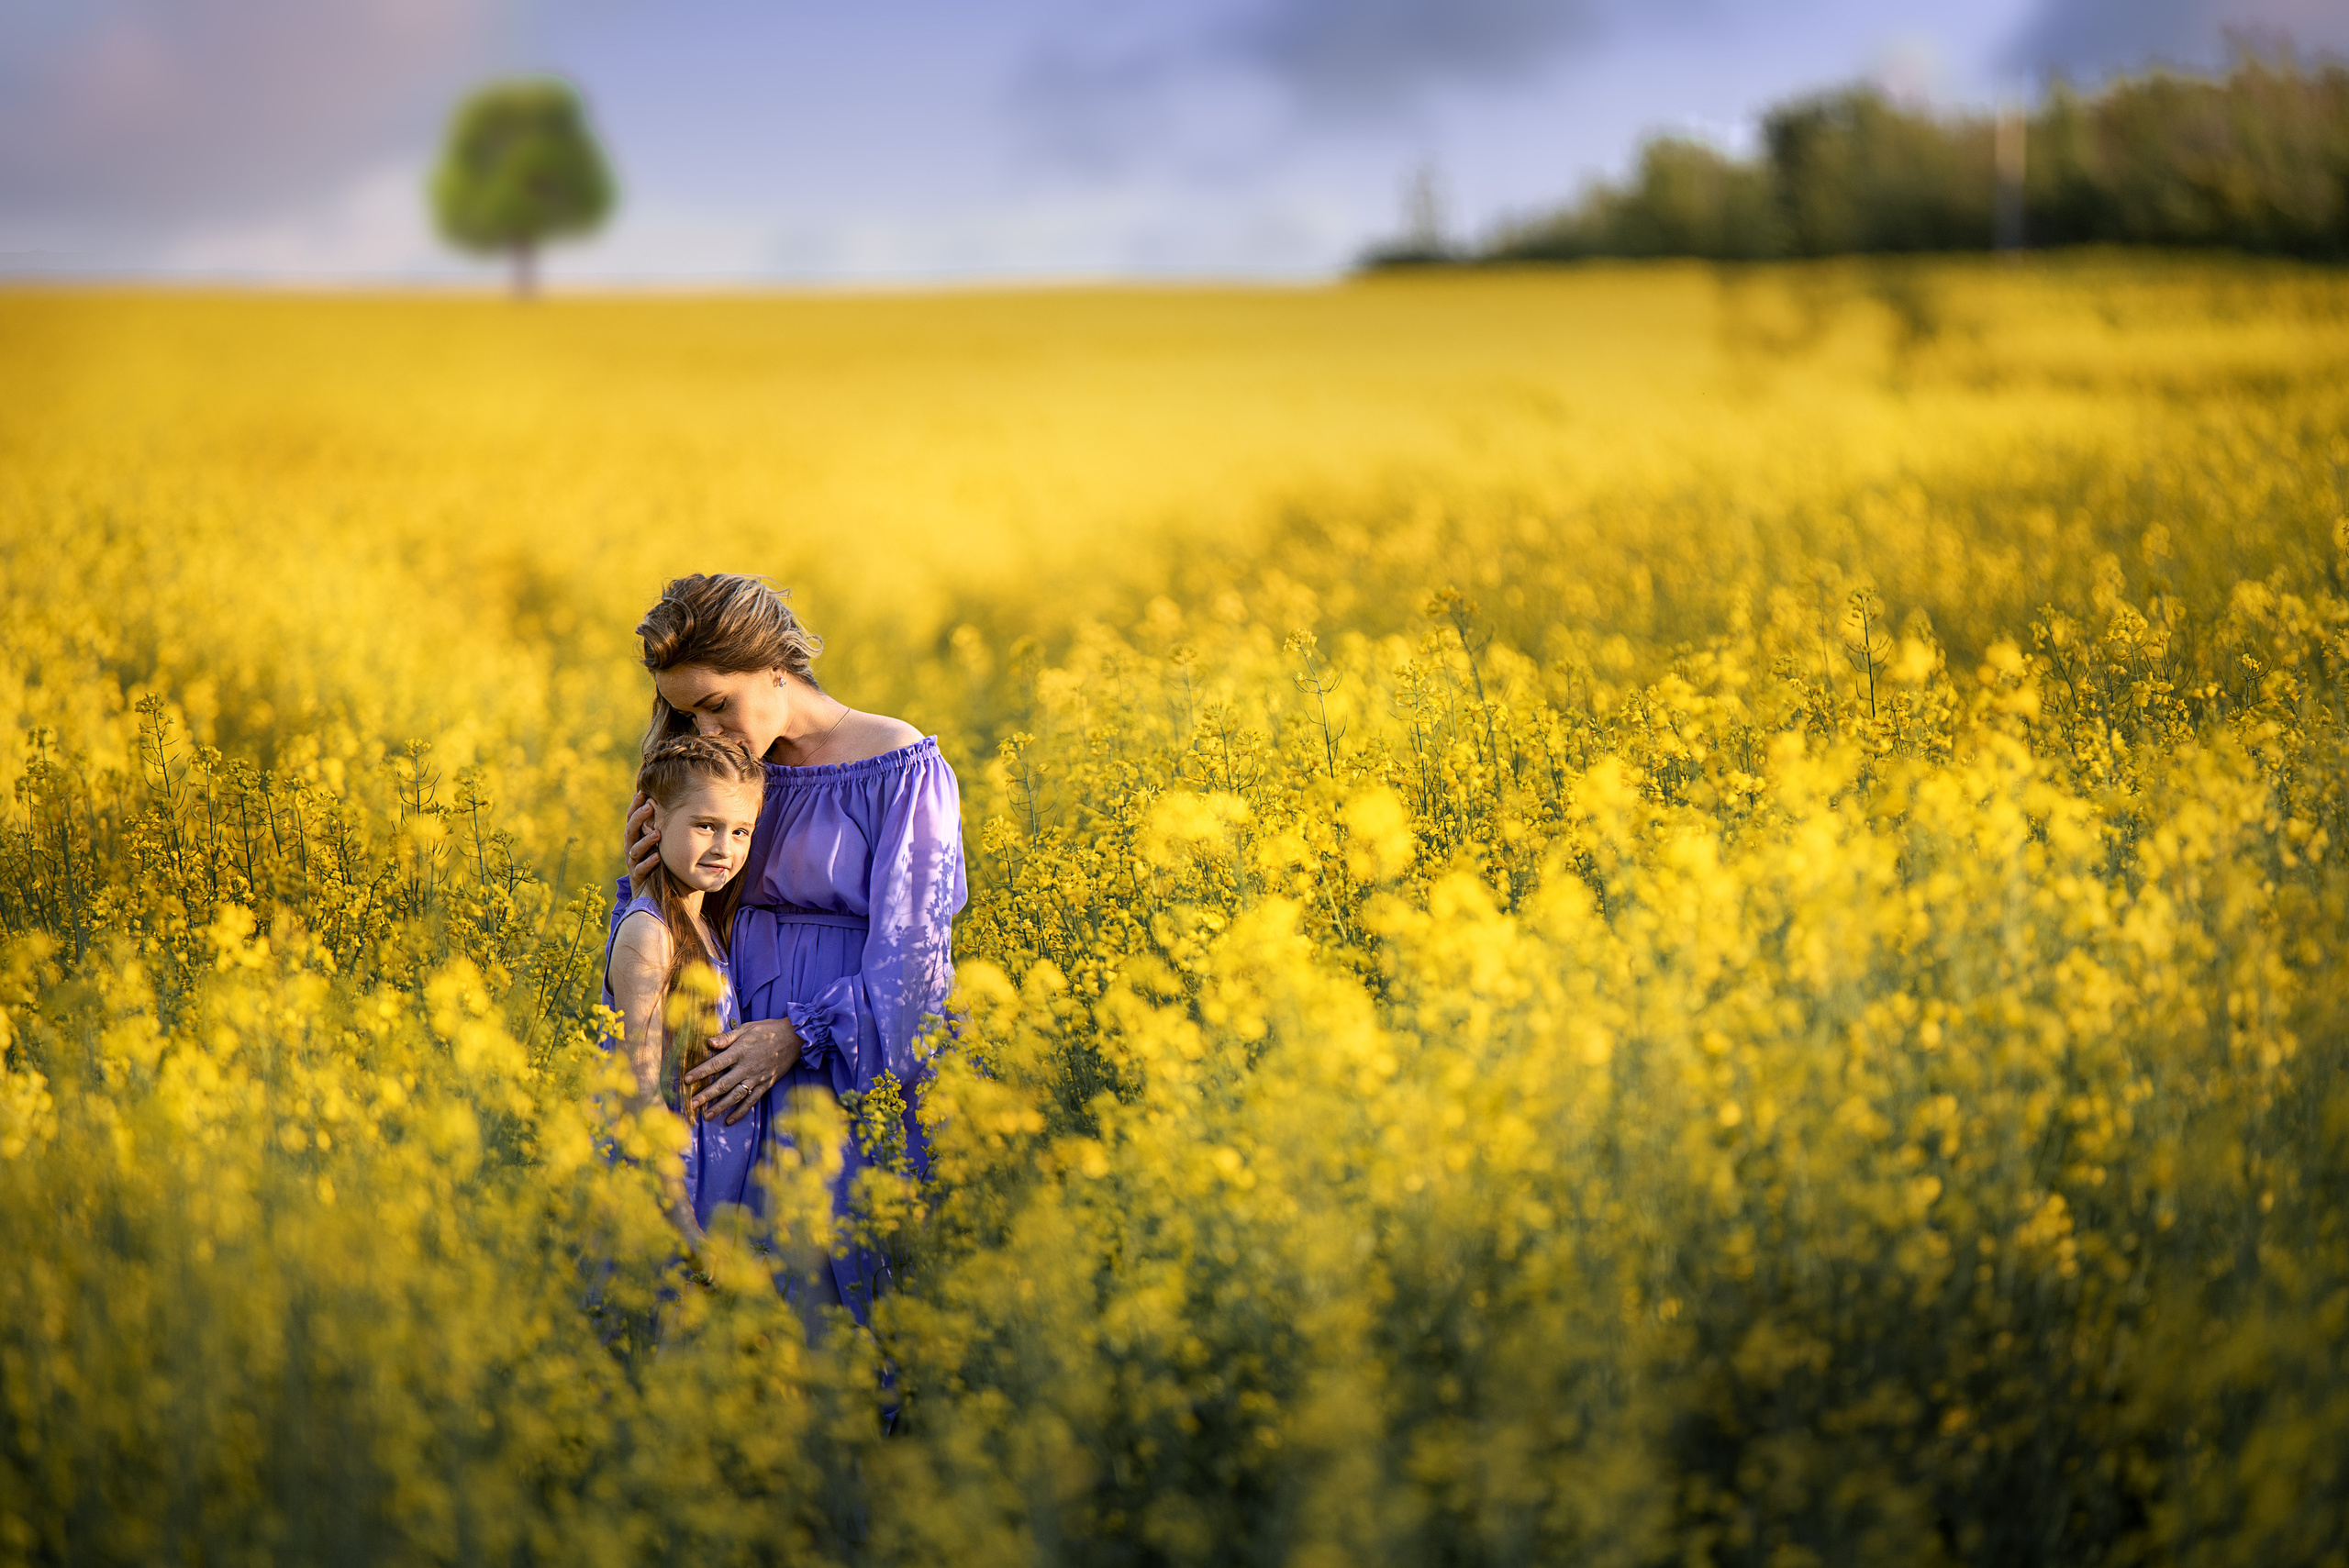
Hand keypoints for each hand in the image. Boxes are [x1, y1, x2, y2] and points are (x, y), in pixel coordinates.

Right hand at [624, 791, 659, 896]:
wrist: (660, 895)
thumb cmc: (665, 865)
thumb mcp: (664, 844)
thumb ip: (664, 827)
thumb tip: (675, 804)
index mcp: (637, 838)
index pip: (633, 819)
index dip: (635, 806)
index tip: (642, 792)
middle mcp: (632, 849)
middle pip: (631, 830)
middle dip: (639, 817)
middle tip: (650, 806)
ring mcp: (634, 864)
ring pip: (635, 850)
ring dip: (646, 840)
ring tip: (657, 833)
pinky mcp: (638, 879)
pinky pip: (640, 870)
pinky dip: (648, 863)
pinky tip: (657, 858)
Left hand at [684, 1017, 802, 1124]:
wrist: (795, 1038)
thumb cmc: (768, 1030)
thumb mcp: (747, 1028)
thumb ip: (727, 1037)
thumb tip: (709, 1042)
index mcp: (741, 1051)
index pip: (717, 1063)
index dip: (701, 1072)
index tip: (687, 1080)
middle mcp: (747, 1067)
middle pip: (724, 1084)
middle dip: (707, 1095)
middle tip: (693, 1104)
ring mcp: (757, 1078)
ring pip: (736, 1095)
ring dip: (721, 1107)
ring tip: (707, 1116)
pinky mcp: (766, 1084)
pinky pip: (752, 1100)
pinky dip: (741, 1111)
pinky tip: (730, 1120)